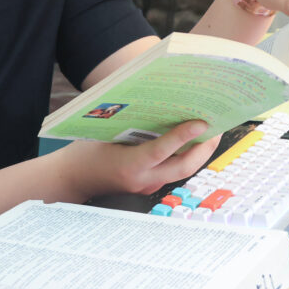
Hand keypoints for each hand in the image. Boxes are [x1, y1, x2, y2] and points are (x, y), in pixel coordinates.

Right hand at [59, 120, 220, 196]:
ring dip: (197, 153)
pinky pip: (171, 171)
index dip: (184, 136)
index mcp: (130, 165)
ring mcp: (146, 186)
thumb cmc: (84, 152)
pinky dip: (182, 156)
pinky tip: (189, 142)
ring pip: (181, 171)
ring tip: (209, 133)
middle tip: (216, 127)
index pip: (163, 150)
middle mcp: (142, 180)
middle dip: (204, 148)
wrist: (71, 179)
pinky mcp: (147, 186)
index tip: (202, 122)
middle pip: (184, 168)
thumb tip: (157, 102)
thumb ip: (129, 122)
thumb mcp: (104, 132)